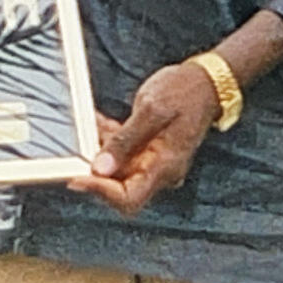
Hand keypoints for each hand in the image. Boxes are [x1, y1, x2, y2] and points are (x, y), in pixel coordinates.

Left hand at [69, 62, 222, 215]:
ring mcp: (152, 162)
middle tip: (77, 145)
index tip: (77, 178)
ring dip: (98, 149)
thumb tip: (99, 169)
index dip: (100, 193)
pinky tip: (99, 121)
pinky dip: (106, 139)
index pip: (128, 198)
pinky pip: (120, 153)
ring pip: (115, 168)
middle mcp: (158, 171)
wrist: (206, 83)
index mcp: (164, 167)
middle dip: (95, 167)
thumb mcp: (152, 110)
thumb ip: (125, 140)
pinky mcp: (146, 151)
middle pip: (118, 186)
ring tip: (89, 124)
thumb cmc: (185, 93)